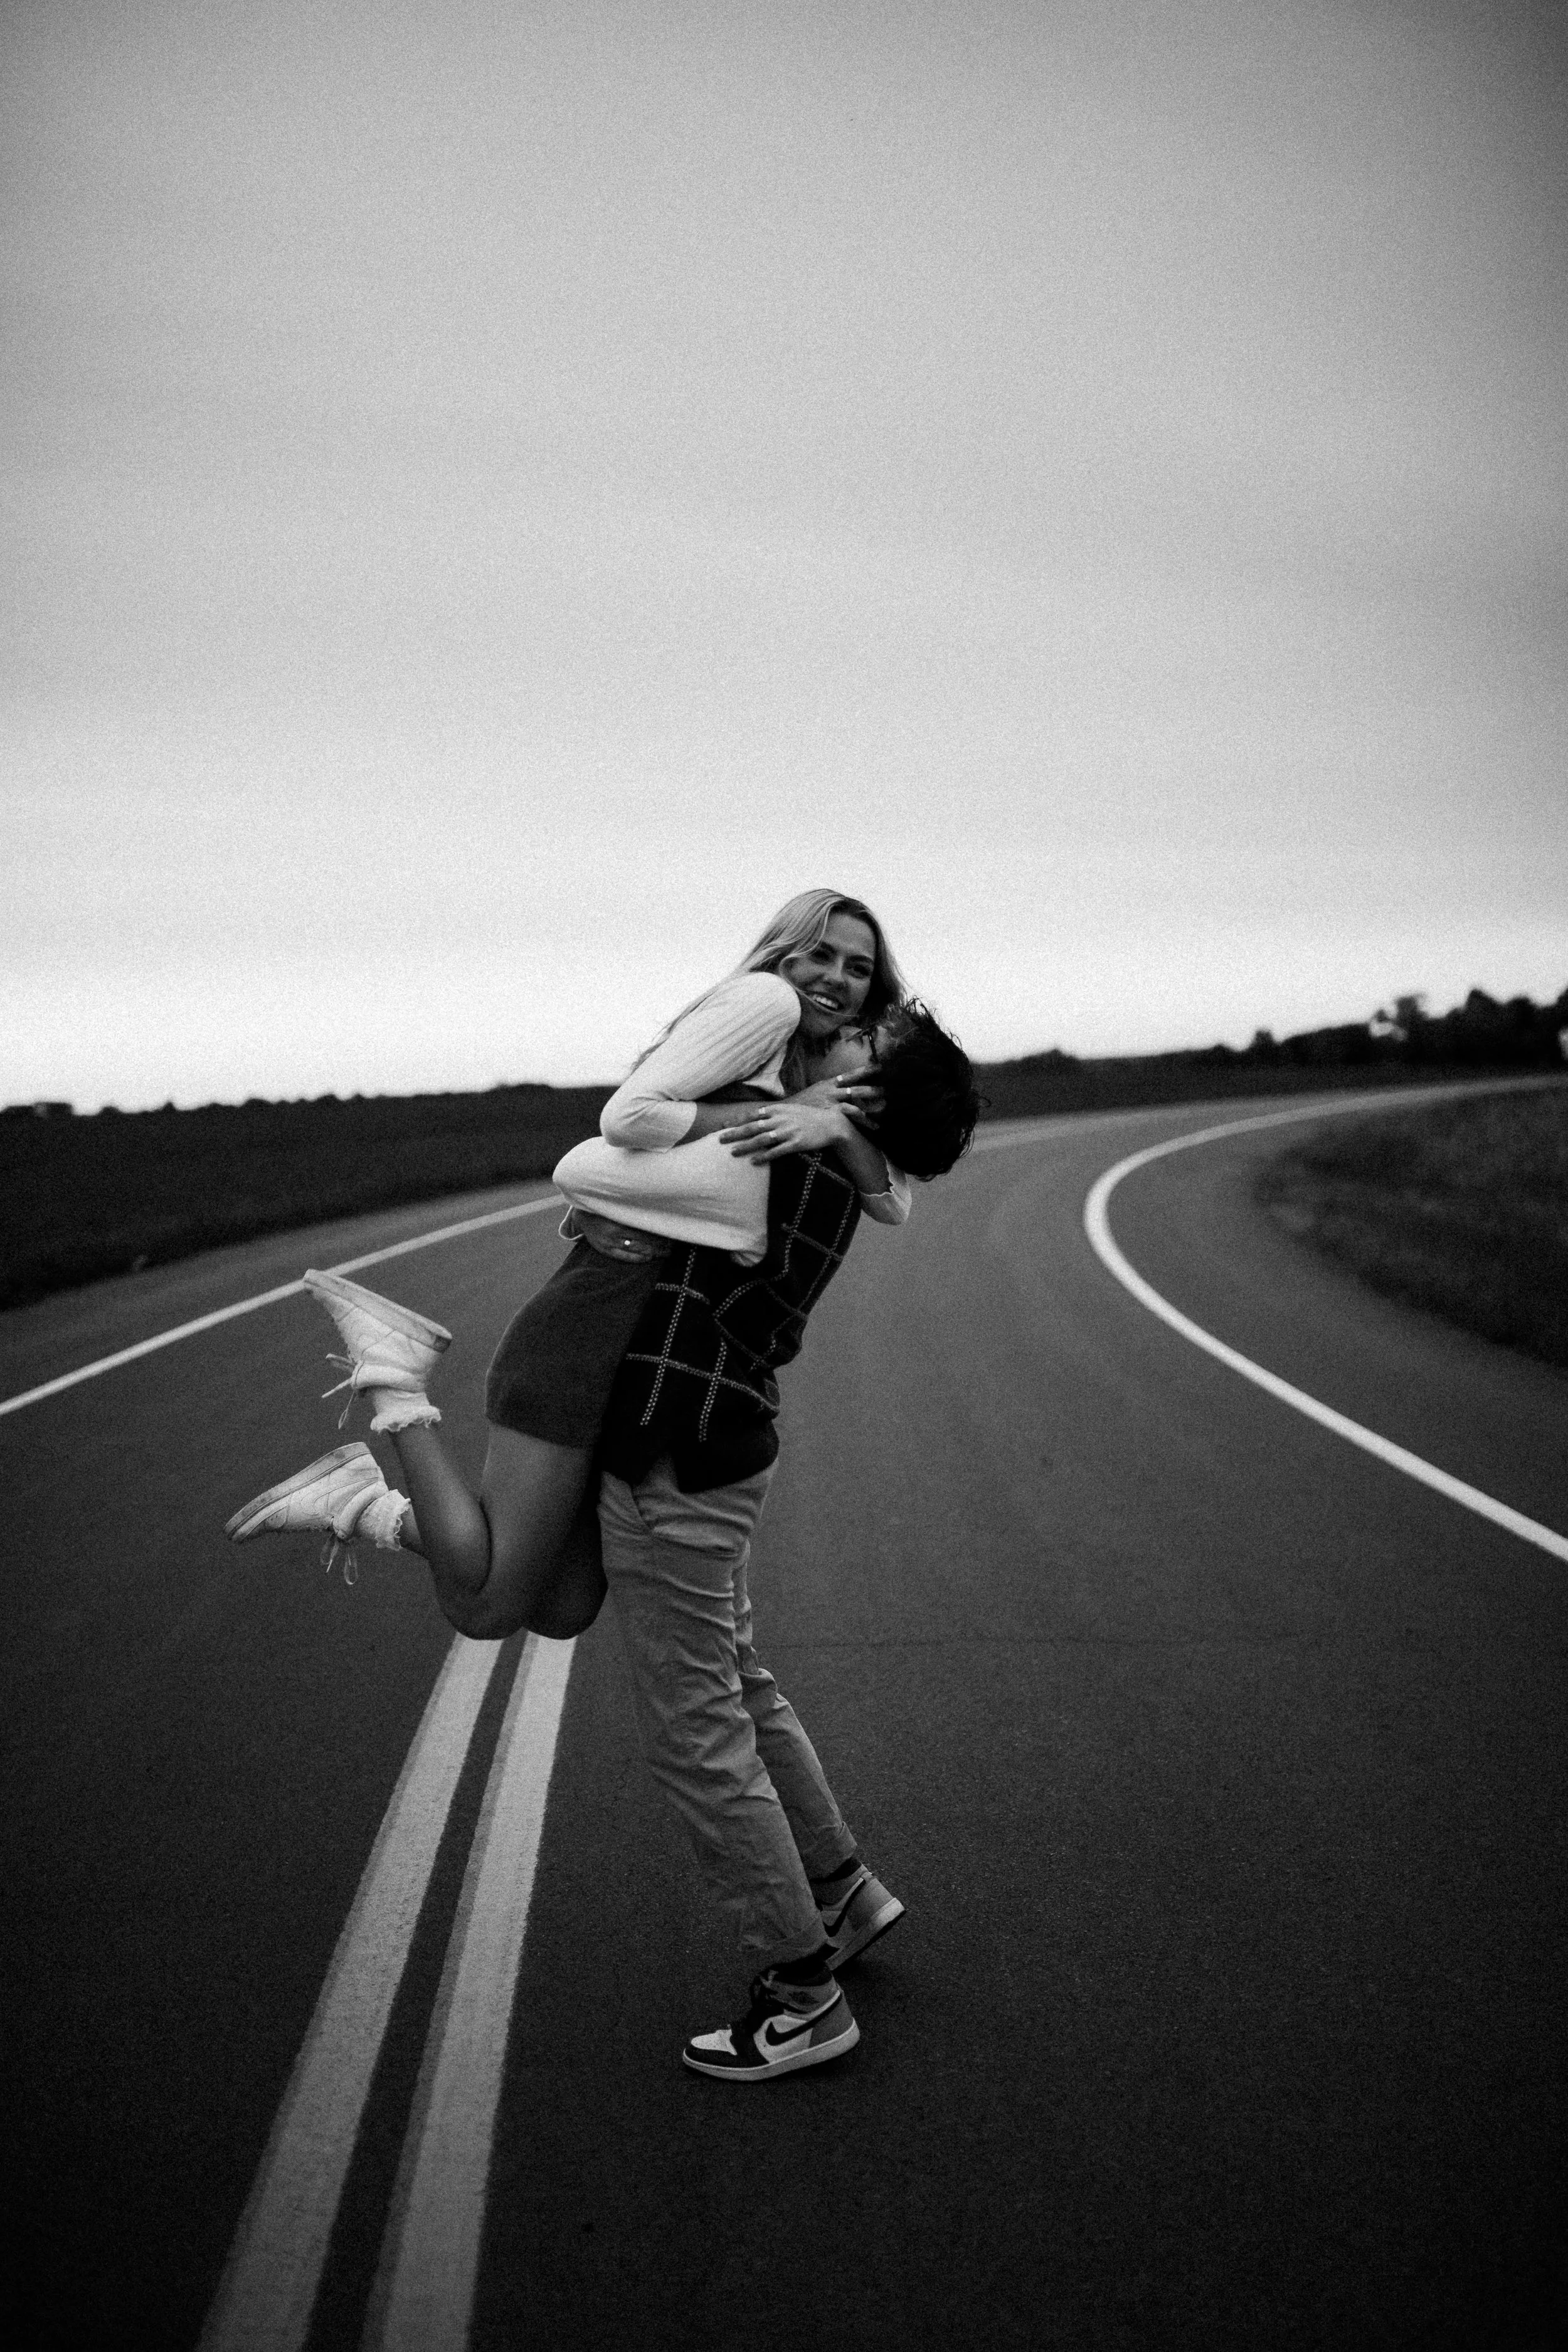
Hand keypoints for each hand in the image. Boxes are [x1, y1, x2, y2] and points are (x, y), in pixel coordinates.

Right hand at [570, 1209, 664, 1260]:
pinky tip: (650, 1257)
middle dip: (661, 1244)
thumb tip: (659, 1215)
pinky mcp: (606, 1250)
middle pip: (645, 1239)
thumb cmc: (606, 1208)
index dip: (661, 1232)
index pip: (646, 1227)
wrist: (583, 1216)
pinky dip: (640, 1258)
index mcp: (621, 1218)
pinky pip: (626, 1257)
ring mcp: (610, 1242)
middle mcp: (615, 1231)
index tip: (673, 1232)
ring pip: (638, 1249)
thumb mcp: (620, 1206)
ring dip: (654, 1251)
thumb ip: (636, 1211)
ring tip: (665, 1252)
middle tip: (672, 1246)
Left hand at [718, 1100, 855, 1160]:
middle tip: (719, 1139)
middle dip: (734, 1133)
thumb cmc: (810, 1117)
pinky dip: (764, 1157)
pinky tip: (754, 1161)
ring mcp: (788, 1131)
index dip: (736, 1120)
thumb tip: (760, 1116)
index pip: (752, 1114)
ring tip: (733, 1152)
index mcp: (778, 1109)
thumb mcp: (791, 1109)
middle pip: (752, 1127)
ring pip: (761, 1139)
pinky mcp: (796, 1143)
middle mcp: (780, 1119)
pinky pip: (776, 1151)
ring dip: (746, 1146)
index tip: (723, 1125)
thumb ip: (776, 1113)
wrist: (832, 1123)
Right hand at [789, 1072, 884, 1127]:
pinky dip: (862, 1120)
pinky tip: (872, 1125)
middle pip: (857, 1088)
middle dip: (873, 1089)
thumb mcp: (815, 1091)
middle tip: (887, 1090)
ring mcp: (831, 1104)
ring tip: (885, 1110)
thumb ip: (829, 1089)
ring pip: (856, 1104)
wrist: (785, 1113)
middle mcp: (832, 1091)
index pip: (850, 1074)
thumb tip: (843, 1088)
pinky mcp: (830, 1115)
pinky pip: (849, 1117)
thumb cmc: (801, 1104)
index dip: (865, 1070)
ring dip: (871, 1108)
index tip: (880, 1066)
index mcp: (829, 1083)